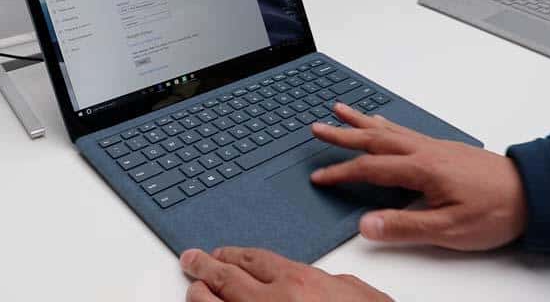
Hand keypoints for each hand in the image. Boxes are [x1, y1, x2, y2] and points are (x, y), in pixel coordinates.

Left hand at [180, 247, 391, 301]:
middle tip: (191, 261)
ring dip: (198, 294)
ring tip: (193, 288)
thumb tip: (328, 282)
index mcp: (298, 282)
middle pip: (226, 277)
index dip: (232, 255)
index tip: (220, 253)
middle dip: (204, 267)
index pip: (253, 259)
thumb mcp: (358, 295)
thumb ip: (334, 284)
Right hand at [311, 103, 527, 250]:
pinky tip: (381, 123)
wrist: (533, 193)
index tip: (319, 176)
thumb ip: (405, 225)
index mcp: (421, 169)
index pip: (370, 168)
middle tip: (317, 127)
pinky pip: (404, 130)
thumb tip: (366, 225)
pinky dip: (385, 123)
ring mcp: (433, 147)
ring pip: (388, 129)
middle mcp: (423, 151)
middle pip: (374, 138)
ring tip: (341, 109)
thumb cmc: (495, 211)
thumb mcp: (449, 229)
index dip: (341, 173)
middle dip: (342, 134)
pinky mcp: (443, 148)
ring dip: (361, 121)